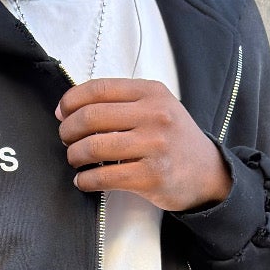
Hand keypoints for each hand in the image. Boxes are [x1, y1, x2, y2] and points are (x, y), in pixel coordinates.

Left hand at [56, 78, 231, 211]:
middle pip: (91, 117)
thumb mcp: (157, 107)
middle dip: (68, 130)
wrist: (208, 173)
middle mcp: (155, 116)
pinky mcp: (151, 177)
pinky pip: (104, 177)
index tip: (61, 113)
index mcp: (152, 93)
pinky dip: (85, 180)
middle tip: (66, 140)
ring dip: (74, 155)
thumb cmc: (174, 140)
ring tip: (75, 159)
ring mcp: (155, 146)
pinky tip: (83, 180)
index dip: (71, 100)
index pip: (99, 89)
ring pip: (94, 147)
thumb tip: (68, 110)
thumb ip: (121, 103)